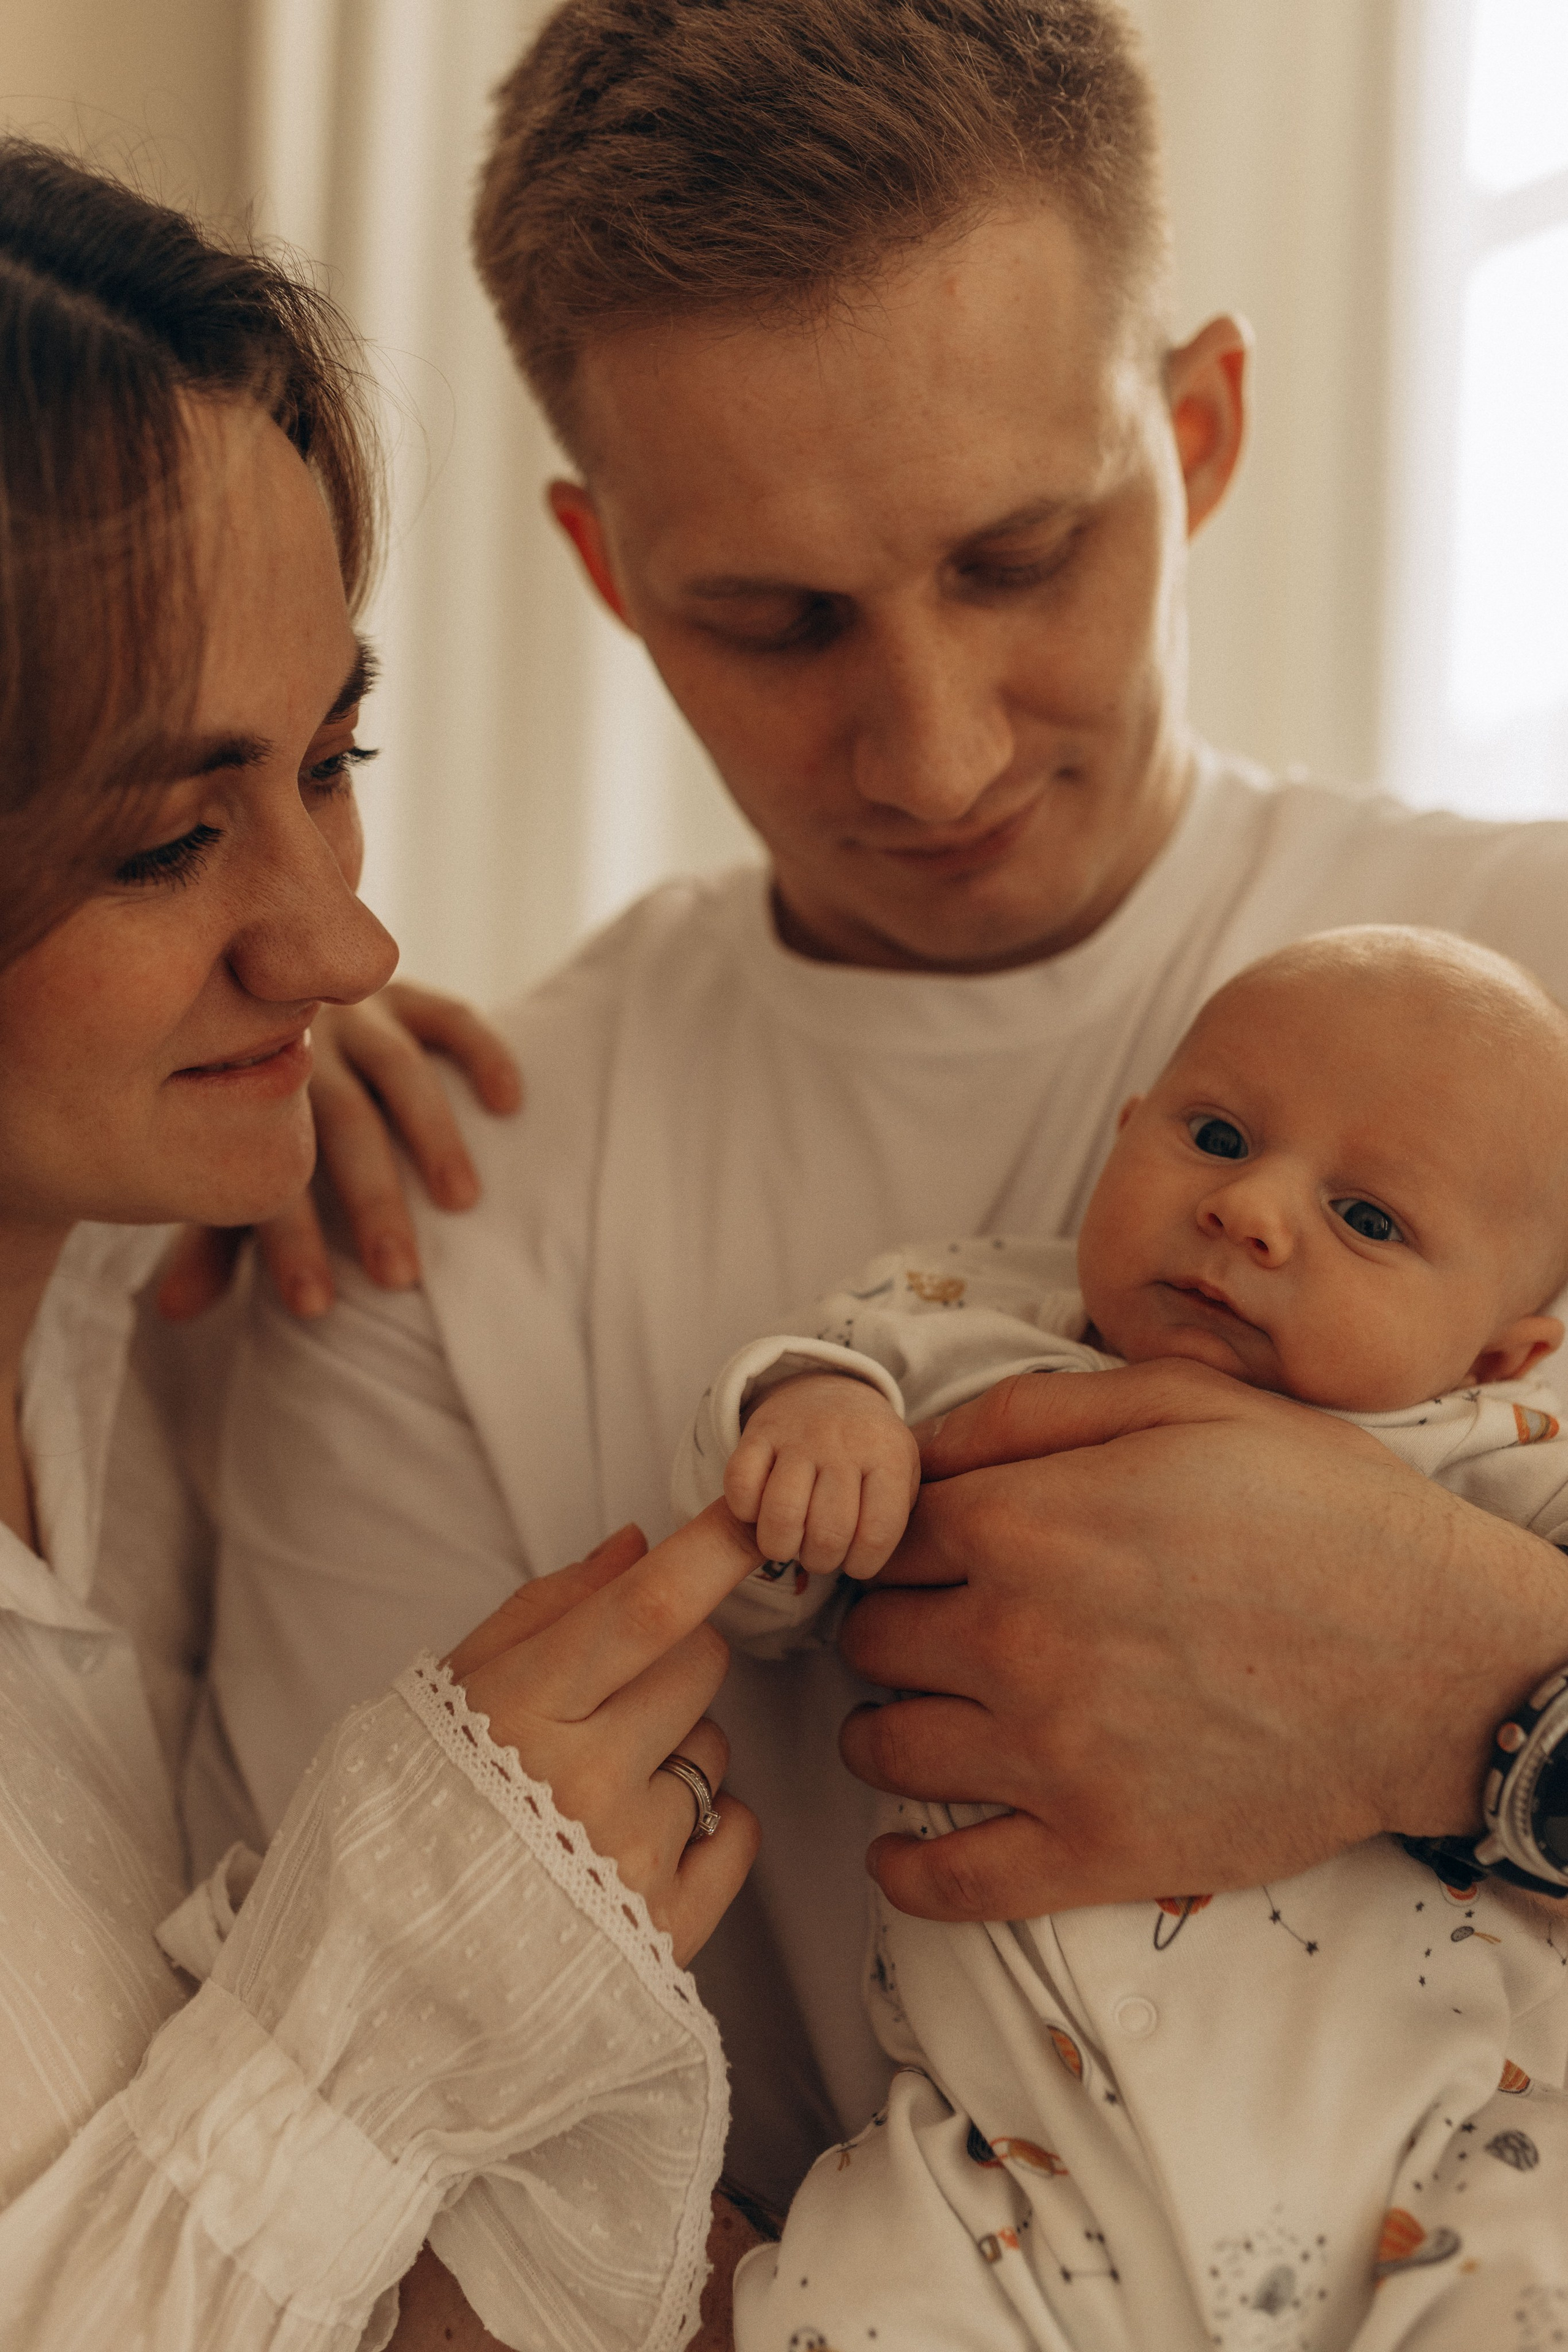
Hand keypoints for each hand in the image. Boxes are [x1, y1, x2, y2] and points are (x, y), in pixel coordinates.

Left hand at [157, 982, 521, 1320]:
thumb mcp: (227, 1173)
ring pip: (398, 1069)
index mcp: (242, 1092)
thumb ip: (210, 1239)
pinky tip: (509, 1104)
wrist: (255, 996)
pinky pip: (450, 1015)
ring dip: (433, 1135)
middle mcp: (297, 1043)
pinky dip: (482, 1054)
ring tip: (461, 1201)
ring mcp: (354, 1014)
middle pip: (340, 1122)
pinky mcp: (405, 994)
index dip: (289, 1240)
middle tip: (400, 1274)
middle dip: (370, 1201)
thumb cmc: (248, 1113)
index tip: (316, 1306)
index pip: (268, 1170)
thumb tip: (174, 1311)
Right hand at [445, 1504, 762, 1965]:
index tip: (756, 1518)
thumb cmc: (411, 1818)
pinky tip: (636, 1844)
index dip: (714, 1552)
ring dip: (676, 1750)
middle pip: (701, 1664)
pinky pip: (739, 1829)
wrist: (378, 1979)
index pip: (648, 1610)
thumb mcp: (449, 1693)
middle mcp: (586, 1783)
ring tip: (596, 1794)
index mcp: (523, 1712)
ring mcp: (632, 1860)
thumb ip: (547, 1610)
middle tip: (606, 1703)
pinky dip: (707, 1827)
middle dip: (672, 1660)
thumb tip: (637, 1546)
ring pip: (716, 1746)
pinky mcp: (668, 1930)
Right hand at [724, 1373, 919, 1580]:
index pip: (877, 1534)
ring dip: (780, 1546)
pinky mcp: (759, 1431)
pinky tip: (760, 1511)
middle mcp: (844, 1444)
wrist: (834, 1390)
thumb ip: (898, 1517)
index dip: (861, 1564)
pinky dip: (746, 1511)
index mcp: (888, 1456)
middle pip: (828, 1533)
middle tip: (820, 1553)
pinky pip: (741, 1486)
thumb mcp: (903, 1474)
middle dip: (821, 1561)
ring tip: (788, 1542)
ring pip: (781, 1515)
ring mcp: (800, 1436)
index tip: (854, 1561)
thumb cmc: (871, 1452)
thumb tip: (867, 1562)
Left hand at [837, 1360, 1567, 1921]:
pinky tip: (901, 1850)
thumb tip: (919, 1442)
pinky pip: (951, 1883)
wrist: (1446, 1658)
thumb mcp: (1182, 1405)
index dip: (907, 1536)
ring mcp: (1053, 1756)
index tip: (932, 1550)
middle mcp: (1016, 1640)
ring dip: (885, 1731)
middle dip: (894, 1625)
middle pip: (872, 1640)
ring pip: (885, 1751)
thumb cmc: (1325, 1513)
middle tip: (935, 1627)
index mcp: (1028, 1524)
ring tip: (922, 1717)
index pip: (892, 1533)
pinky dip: (906, 1870)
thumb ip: (1032, 1410)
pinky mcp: (1101, 1852)